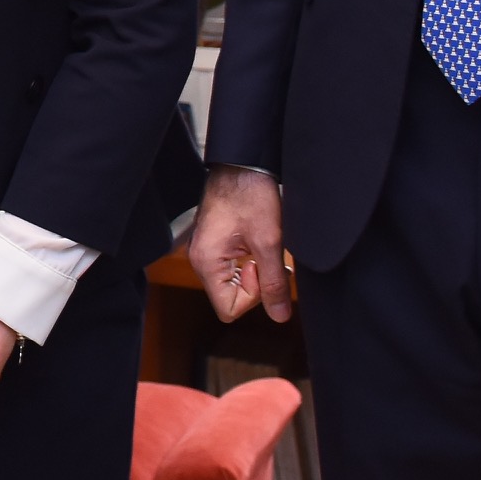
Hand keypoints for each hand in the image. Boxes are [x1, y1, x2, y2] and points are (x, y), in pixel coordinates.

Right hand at [187, 168, 290, 323]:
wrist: (243, 162)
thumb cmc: (251, 195)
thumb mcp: (269, 242)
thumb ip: (274, 283)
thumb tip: (280, 317)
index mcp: (206, 262)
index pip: (229, 309)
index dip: (253, 296)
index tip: (260, 266)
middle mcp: (200, 260)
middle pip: (229, 298)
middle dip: (256, 284)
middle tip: (268, 257)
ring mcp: (206, 251)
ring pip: (233, 284)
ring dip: (255, 273)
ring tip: (266, 248)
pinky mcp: (214, 243)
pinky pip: (232, 269)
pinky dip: (249, 262)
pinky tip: (258, 244)